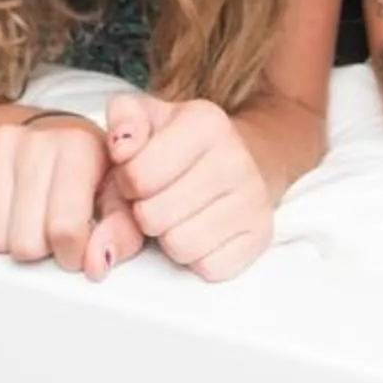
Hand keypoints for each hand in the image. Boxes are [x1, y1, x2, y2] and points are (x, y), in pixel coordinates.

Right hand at [0, 113, 142, 280]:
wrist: (57, 131)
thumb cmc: (93, 169)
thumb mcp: (121, 200)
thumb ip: (120, 235)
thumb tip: (97, 264)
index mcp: (79, 147)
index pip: (64, 230)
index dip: (72, 254)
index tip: (78, 245)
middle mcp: (37, 139)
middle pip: (24, 243)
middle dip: (42, 248)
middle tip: (54, 228)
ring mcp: (2, 141)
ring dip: (15, 238)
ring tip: (35, 216)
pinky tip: (12, 206)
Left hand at [103, 95, 273, 281]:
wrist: (243, 157)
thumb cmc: (181, 143)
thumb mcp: (148, 116)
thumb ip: (124, 117)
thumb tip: (121, 146)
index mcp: (205, 122)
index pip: (137, 176)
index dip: (126, 182)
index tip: (138, 174)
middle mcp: (236, 158)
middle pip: (154, 217)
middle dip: (145, 211)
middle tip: (158, 197)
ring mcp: (253, 199)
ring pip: (180, 246)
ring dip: (168, 236)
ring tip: (177, 214)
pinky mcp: (261, 236)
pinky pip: (208, 267)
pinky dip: (198, 257)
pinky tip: (201, 230)